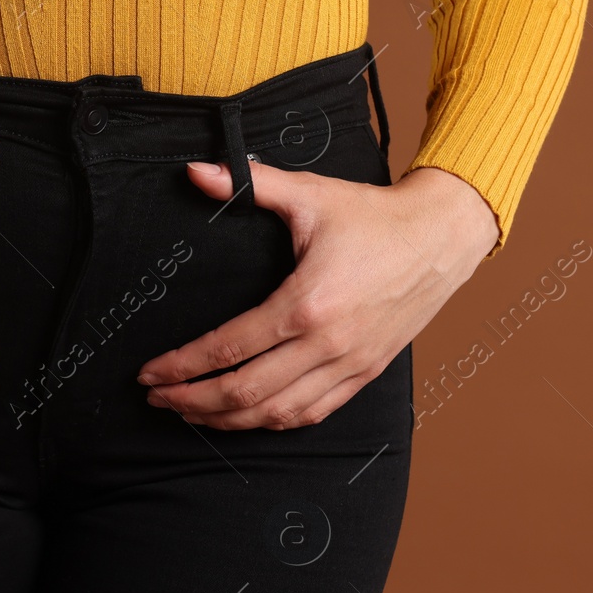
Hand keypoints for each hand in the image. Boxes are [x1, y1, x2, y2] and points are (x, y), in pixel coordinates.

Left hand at [135, 161, 499, 429]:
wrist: (443, 237)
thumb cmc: (375, 216)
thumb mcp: (310, 194)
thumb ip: (250, 184)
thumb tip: (196, 171)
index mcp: (307, 303)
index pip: (229, 347)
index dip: (182, 365)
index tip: (149, 372)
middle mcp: (328, 343)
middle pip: (246, 392)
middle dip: (193, 400)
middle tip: (158, 399)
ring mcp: (350, 364)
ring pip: (277, 412)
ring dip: (228, 420)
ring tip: (191, 413)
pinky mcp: (366, 373)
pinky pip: (313, 413)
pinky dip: (273, 421)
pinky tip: (246, 417)